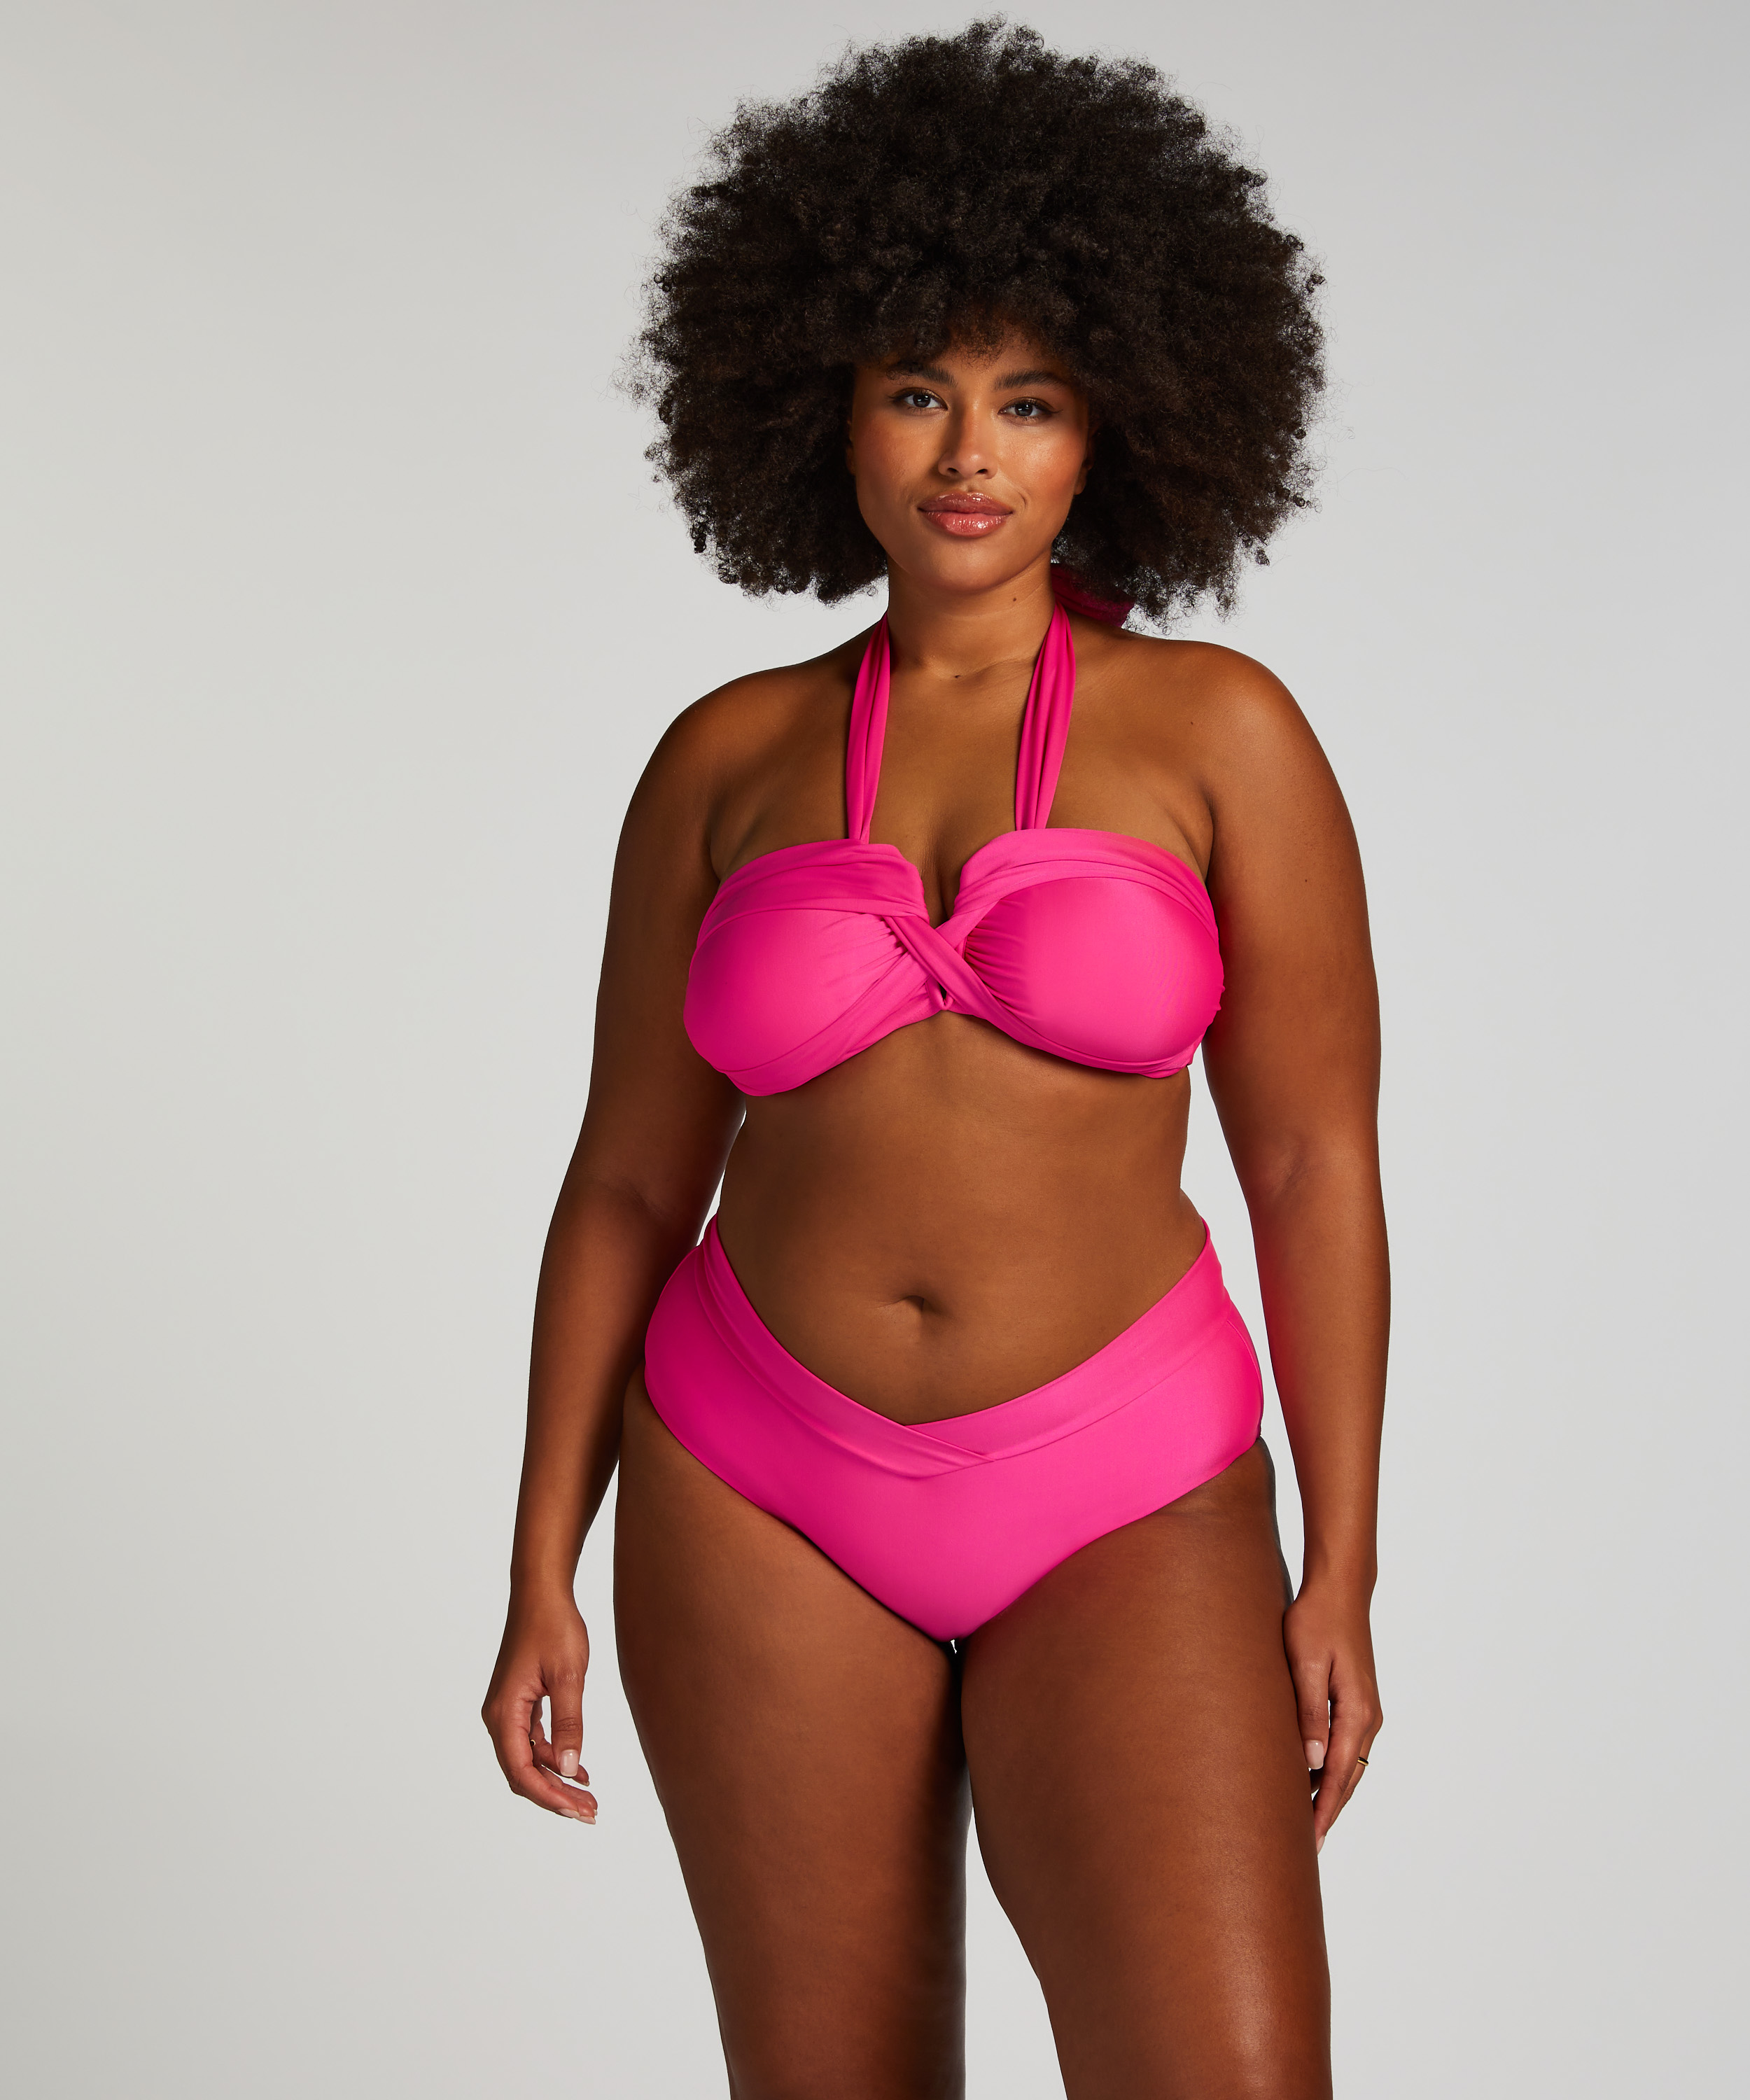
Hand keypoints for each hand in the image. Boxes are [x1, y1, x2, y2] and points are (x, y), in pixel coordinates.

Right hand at [482, 1585, 597, 1823]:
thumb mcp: (569, 1675)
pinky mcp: (519, 1704)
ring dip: (556, 1780)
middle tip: (590, 1812)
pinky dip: (555, 1757)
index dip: (550, 1797)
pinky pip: (533, 1742)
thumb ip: (569, 1723)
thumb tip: (568, 1768)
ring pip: (528, 1760)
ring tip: (589, 1797)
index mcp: (504, 1713)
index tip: (579, 1811)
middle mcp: (499, 1717)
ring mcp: (507, 1711)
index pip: (521, 1772)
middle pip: (522, 1773)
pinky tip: (579, 1769)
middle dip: (555, 1796)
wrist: (542, 1593)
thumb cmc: (554, 1627)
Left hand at [1283, 1577, 1380, 1852]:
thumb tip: (1312, 1762)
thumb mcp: (1305, 1663)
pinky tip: (1311, 1779)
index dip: (1323, 1809)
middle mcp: (1367, 1717)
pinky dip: (1332, 1770)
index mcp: (1357, 1712)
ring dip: (1330, 1793)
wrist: (1339, 1589)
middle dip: (1328, 1812)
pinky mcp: (1355, 1702)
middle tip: (1306, 1848)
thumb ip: (1308, 1712)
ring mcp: (1365, 1711)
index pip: (1339, 1775)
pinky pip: (1346, 1747)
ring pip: (1348, 1765)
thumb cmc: (1316, 1620)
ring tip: (1306, 1823)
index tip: (1310, 1842)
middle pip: (1348, 1778)